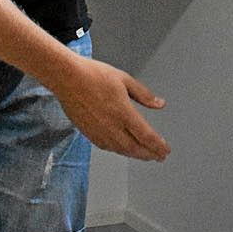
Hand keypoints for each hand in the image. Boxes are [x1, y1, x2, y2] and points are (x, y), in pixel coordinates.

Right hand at [51, 55, 170, 161]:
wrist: (67, 78)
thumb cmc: (93, 75)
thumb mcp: (124, 79)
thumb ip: (143, 94)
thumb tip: (159, 104)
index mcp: (123, 113)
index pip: (146, 136)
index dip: (158, 146)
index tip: (165, 150)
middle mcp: (112, 126)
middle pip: (135, 148)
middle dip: (149, 154)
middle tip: (159, 156)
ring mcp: (99, 132)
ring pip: (121, 150)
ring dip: (135, 154)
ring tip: (144, 155)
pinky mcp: (88, 133)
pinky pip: (108, 147)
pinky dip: (119, 150)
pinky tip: (122, 148)